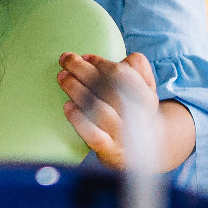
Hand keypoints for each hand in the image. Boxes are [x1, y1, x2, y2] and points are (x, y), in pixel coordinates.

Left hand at [58, 51, 161, 170]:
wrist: (140, 151)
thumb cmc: (134, 111)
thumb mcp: (144, 88)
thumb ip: (137, 68)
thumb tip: (122, 58)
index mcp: (145, 96)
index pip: (123, 75)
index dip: (102, 64)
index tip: (85, 57)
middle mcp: (136, 115)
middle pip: (109, 89)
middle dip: (84, 70)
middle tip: (66, 59)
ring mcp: (122, 134)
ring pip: (100, 110)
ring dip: (78, 90)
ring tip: (63, 78)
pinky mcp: (109, 149)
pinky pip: (94, 135)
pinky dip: (79, 120)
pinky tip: (67, 106)